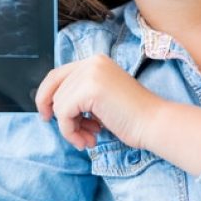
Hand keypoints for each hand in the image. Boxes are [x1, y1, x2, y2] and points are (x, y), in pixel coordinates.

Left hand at [36, 54, 160, 150]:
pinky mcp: (90, 88)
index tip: (48, 116)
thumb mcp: (100, 98)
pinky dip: (70, 131)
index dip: (46, 96)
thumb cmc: (131, 117)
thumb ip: (79, 94)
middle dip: (61, 116)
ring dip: (69, 128)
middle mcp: (91, 62)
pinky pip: (63, 114)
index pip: (56, 75)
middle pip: (54, 89)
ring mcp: (90, 73)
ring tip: (88, 138)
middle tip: (74, 135)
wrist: (154, 123)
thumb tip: (50, 105)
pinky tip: (89, 139)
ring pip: (58, 104)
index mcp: (95, 61)